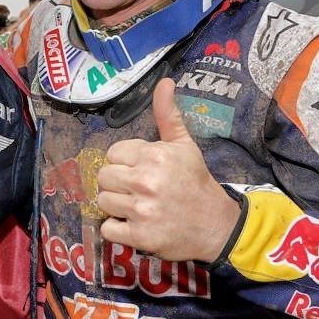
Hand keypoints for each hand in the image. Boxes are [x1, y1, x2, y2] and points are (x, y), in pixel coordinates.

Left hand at [96, 78, 240, 261]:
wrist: (216, 225)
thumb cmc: (195, 182)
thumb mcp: (184, 145)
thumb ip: (168, 114)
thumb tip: (164, 81)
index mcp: (154, 156)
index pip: (113, 154)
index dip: (125, 162)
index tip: (140, 170)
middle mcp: (145, 181)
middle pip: (104, 177)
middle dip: (117, 183)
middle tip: (137, 190)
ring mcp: (141, 211)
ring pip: (103, 201)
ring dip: (116, 206)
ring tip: (136, 206)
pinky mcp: (139, 237)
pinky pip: (107, 229)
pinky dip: (117, 229)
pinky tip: (134, 224)